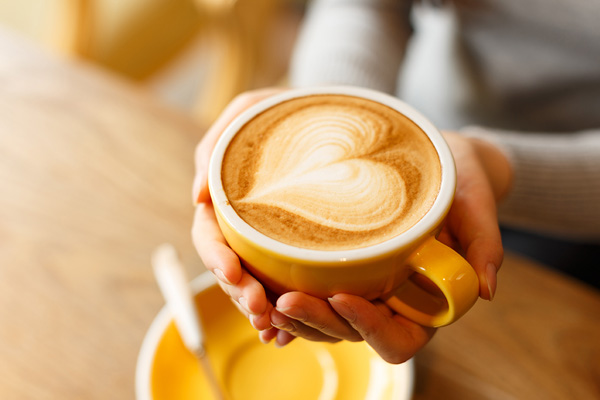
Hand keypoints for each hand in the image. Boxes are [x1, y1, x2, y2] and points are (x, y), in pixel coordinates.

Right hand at [192, 88, 290, 343]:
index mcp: (228, 200)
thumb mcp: (250, 111)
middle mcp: (245, 226)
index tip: (232, 272)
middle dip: (240, 293)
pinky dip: (284, 313)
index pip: (210, 235)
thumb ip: (217, 145)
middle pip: (231, 269)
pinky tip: (289, 333)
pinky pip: (285, 286)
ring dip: (260, 310)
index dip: (216, 258)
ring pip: (255, 285)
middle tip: (262, 310)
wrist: (334, 120)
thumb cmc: (287, 110)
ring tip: (276, 329)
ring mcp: (269, 242)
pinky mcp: (296, 251)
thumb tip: (196, 196)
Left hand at [269, 132, 511, 362]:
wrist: (438, 163)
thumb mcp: (477, 202)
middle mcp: (391, 302)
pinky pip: (312, 295)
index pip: (398, 338)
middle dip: (317, 323)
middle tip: (284, 301)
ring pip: (325, 322)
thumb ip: (484, 244)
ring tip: (265, 300)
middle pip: (351, 334)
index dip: (369, 326)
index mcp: (426, 301)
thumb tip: (487, 289)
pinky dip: (286, 300)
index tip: (342, 297)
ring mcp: (364, 289)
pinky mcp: (342, 269)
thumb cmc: (459, 181)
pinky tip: (263, 292)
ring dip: (295, 319)